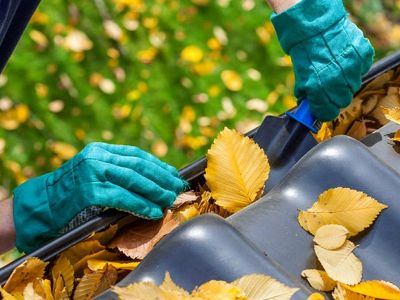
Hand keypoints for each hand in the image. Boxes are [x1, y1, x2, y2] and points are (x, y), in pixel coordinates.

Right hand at [13, 142, 186, 252]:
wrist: (40, 205)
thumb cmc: (71, 193)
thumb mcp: (94, 173)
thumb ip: (116, 171)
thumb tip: (151, 180)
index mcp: (100, 150)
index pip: (137, 154)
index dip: (158, 165)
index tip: (173, 174)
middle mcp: (96, 157)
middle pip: (138, 166)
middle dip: (162, 178)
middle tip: (177, 187)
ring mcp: (92, 173)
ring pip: (133, 180)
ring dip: (156, 191)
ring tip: (170, 199)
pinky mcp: (88, 192)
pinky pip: (121, 198)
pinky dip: (140, 205)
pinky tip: (153, 211)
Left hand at [271, 0, 373, 120]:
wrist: (314, 28)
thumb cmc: (305, 54)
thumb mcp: (301, 78)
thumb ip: (307, 96)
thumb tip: (308, 108)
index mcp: (319, 90)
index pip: (328, 113)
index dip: (325, 111)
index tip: (323, 109)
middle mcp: (337, 81)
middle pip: (343, 101)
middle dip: (335, 98)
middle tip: (329, 89)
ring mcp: (352, 68)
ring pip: (353, 86)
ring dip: (345, 83)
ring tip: (336, 71)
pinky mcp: (362, 56)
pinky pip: (362, 69)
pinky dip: (355, 68)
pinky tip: (344, 61)